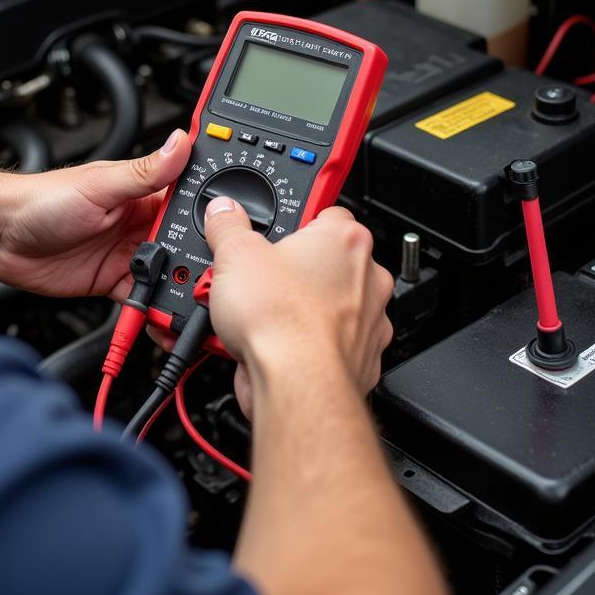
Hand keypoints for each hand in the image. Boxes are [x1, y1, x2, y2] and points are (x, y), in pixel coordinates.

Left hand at [0, 130, 191, 299]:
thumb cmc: (41, 199)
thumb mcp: (99, 185)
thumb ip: (145, 171)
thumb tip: (181, 141)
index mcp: (140, 192)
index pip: (186, 200)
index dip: (208, 213)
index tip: (229, 228)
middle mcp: (137, 222)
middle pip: (182, 242)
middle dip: (197, 257)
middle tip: (210, 272)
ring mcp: (125, 252)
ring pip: (167, 272)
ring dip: (177, 283)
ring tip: (189, 295)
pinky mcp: (111, 280)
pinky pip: (142, 296)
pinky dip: (153, 305)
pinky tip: (159, 310)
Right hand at [204, 200, 393, 399]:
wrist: (296, 383)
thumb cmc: (280, 320)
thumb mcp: (234, 254)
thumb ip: (228, 225)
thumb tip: (224, 212)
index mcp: (345, 239)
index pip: (326, 211)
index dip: (294, 222)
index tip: (275, 233)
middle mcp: (368, 277)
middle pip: (325, 261)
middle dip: (292, 270)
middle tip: (259, 278)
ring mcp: (371, 321)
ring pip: (330, 304)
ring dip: (301, 308)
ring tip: (262, 314)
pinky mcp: (364, 359)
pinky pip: (331, 342)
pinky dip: (308, 344)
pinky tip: (277, 344)